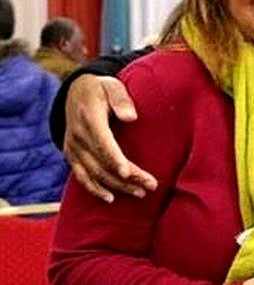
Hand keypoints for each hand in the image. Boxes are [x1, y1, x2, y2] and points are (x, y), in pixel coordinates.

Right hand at [63, 75, 156, 201]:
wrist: (75, 91)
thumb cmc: (101, 88)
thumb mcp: (112, 86)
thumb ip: (121, 100)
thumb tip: (131, 117)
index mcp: (89, 119)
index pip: (102, 143)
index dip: (115, 159)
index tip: (129, 172)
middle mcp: (78, 137)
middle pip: (102, 163)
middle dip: (127, 177)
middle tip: (151, 185)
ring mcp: (73, 148)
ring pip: (94, 173)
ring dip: (117, 186)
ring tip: (140, 193)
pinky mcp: (71, 155)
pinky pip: (81, 176)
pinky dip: (94, 189)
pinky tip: (110, 198)